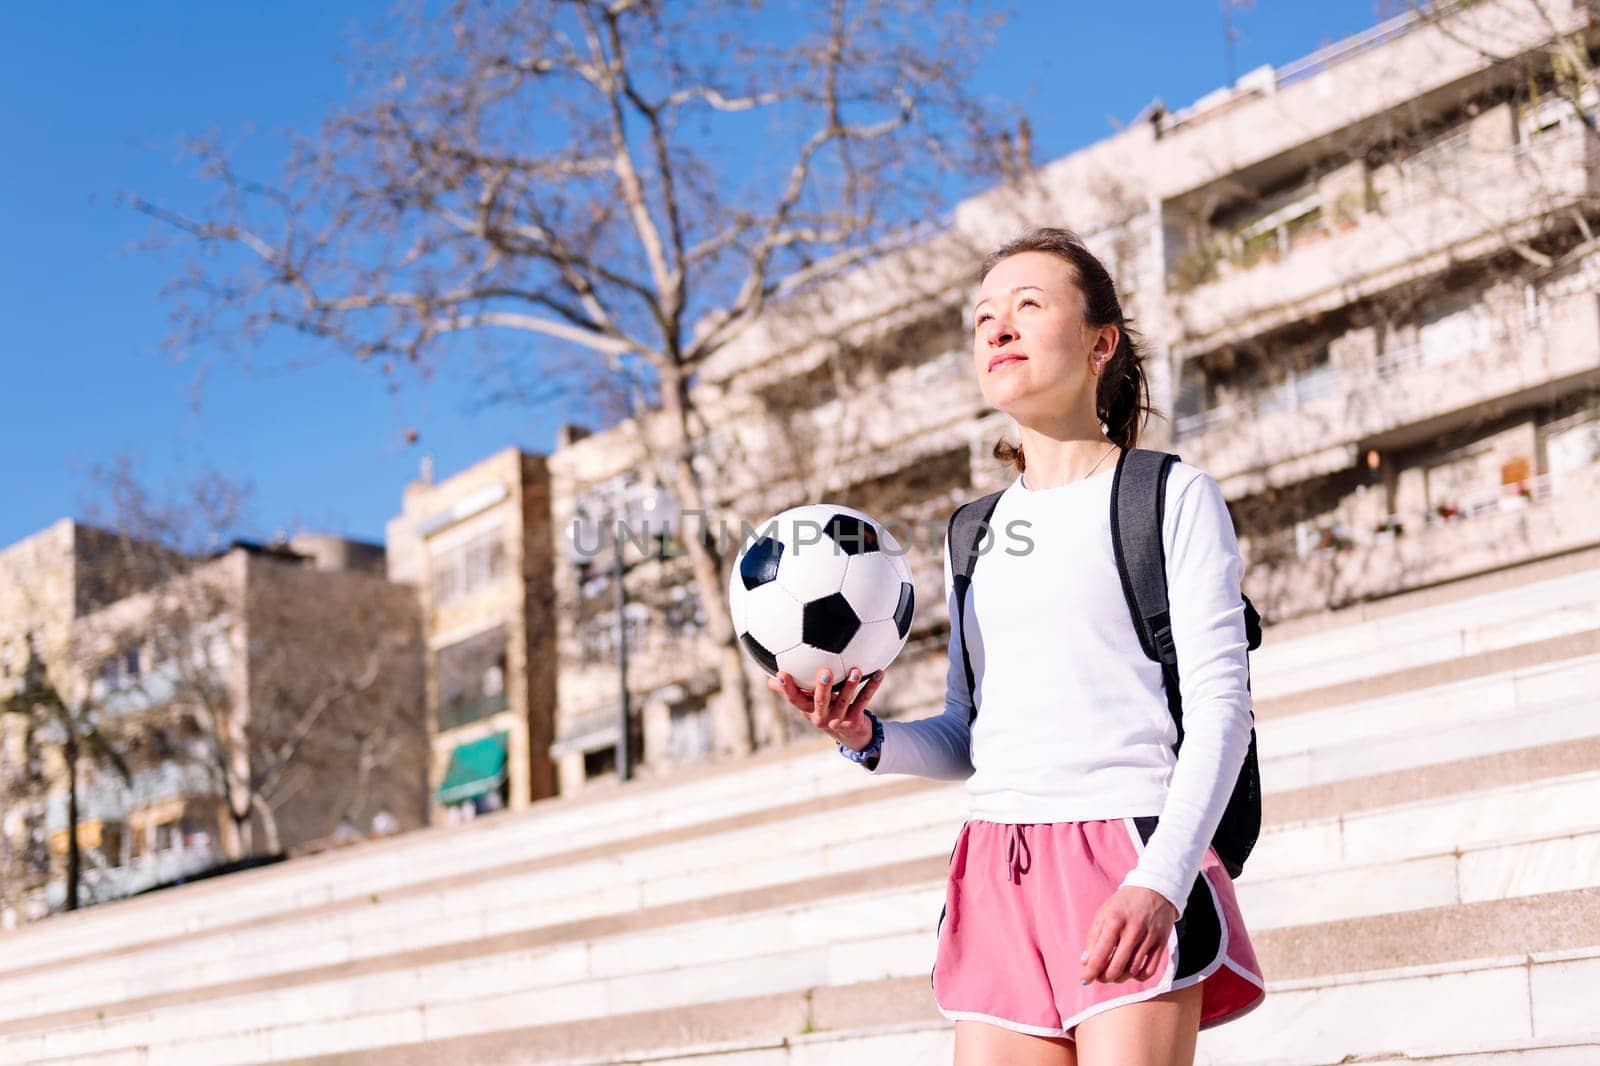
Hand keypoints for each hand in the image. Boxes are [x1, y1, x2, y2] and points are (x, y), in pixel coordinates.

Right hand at [767, 667, 883, 751]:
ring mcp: (839, 719)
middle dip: (822, 687)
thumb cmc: (827, 712)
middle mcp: (822, 716)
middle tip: (825, 672)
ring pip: (845, 701)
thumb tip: (770, 680)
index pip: (795, 699)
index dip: (787, 688)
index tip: (782, 673)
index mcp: (808, 711)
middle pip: (820, 701)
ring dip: (851, 685)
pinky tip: (880, 673)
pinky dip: (872, 686)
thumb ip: (793, 692)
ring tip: (856, 671)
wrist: (852, 737)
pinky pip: (864, 701)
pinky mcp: (855, 720)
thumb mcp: (809, 705)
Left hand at [1079, 886, 1179, 984]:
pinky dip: (1138, 977)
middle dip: (1104, 977)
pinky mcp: (1162, 944)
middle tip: (1099, 977)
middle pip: (1116, 967)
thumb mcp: (1104, 912)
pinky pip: (1149, 971)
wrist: (1155, 889)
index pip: (1100, 954)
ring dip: (1120, 977)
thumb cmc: (1125, 903)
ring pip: (1132, 971)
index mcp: (1115, 920)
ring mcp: (1149, 938)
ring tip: (1113, 973)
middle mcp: (1133, 930)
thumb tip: (1085, 962)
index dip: (1090, 971)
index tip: (1084, 980)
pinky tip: (1131, 971)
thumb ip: (1093, 937)